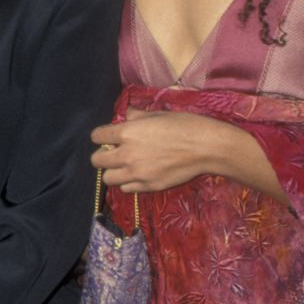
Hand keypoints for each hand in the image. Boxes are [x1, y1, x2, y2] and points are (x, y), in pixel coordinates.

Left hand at [91, 109, 243, 192]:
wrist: (207, 148)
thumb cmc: (185, 125)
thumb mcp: (158, 114)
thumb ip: (136, 115)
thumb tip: (126, 114)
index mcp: (127, 132)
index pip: (96, 136)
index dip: (101, 136)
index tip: (108, 136)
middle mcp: (127, 154)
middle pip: (96, 160)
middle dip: (102, 156)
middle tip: (114, 153)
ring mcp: (137, 173)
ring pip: (108, 178)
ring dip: (113, 172)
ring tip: (124, 167)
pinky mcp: (149, 186)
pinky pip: (126, 189)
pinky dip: (128, 183)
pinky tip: (138, 175)